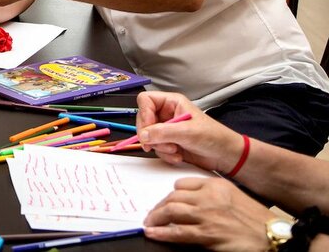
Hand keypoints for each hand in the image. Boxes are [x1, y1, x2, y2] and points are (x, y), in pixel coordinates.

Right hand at [136, 91, 243, 172]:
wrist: (225, 156)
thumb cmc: (214, 137)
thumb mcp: (187, 132)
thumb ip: (163, 132)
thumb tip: (143, 135)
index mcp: (172, 102)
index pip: (146, 100)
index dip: (144, 114)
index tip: (149, 129)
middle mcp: (167, 114)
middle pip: (144, 120)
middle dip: (151, 135)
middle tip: (159, 144)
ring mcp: (166, 129)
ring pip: (148, 136)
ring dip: (159, 147)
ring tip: (175, 150)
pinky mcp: (168, 142)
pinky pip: (155, 147)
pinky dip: (164, 154)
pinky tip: (177, 155)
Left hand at [144, 177, 271, 250]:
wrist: (272, 236)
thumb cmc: (256, 219)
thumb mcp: (233, 196)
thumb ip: (212, 193)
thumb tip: (190, 198)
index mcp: (215, 185)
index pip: (181, 183)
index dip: (170, 194)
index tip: (166, 200)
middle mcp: (208, 197)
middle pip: (172, 197)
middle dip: (159, 207)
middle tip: (153, 214)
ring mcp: (206, 216)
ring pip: (170, 212)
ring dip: (155, 218)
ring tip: (149, 223)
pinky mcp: (206, 234)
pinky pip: (176, 232)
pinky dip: (161, 233)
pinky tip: (152, 233)